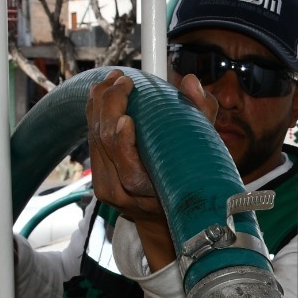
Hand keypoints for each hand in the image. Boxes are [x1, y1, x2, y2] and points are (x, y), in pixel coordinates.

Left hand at [88, 70, 215, 270]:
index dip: (123, 144)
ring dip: (99, 104)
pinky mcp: (97, 179)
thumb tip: (192, 82)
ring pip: (95, 140)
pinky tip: (101, 94)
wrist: (165, 218)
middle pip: (106, 146)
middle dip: (109, 106)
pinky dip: (95, 114)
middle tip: (122, 79)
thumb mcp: (206, 152)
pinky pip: (92, 142)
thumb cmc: (190, 180)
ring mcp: (106, 188)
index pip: (130, 172)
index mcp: (153, 194)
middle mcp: (124, 194)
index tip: (126, 118)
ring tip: (111, 80)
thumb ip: (202, 115)